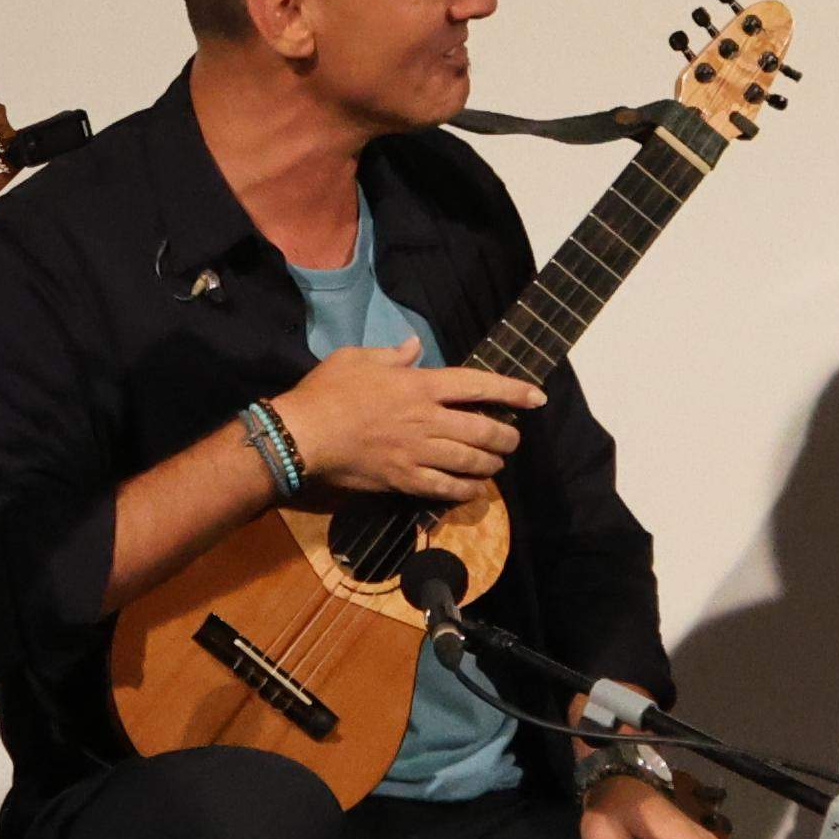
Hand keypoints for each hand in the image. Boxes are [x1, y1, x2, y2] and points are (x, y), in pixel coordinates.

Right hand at [270, 339, 541, 502]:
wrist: (302, 435)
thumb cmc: (328, 391)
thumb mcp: (358, 358)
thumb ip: (393, 355)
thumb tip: (414, 348)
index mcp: (419, 385)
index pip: (478, 385)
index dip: (512, 390)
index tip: (536, 396)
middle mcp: (426, 420)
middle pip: (483, 430)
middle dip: (507, 435)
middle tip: (513, 438)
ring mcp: (416, 453)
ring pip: (470, 462)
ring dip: (491, 464)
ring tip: (497, 463)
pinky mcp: (403, 480)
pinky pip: (445, 489)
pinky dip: (465, 491)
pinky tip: (474, 490)